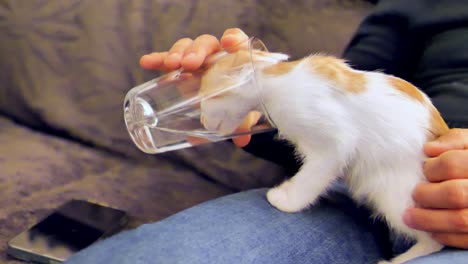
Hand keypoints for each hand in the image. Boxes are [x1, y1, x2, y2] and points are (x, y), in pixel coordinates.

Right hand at [140, 28, 254, 146]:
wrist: (232, 104)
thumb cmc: (242, 102)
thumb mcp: (244, 112)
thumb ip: (243, 121)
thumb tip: (241, 141)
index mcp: (236, 59)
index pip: (236, 41)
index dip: (233, 39)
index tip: (228, 43)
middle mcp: (215, 55)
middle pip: (206, 43)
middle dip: (197, 50)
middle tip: (190, 63)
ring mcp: (196, 60)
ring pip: (186, 48)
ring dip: (178, 53)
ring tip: (172, 64)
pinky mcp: (180, 69)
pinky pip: (166, 61)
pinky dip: (157, 60)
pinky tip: (146, 61)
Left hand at [404, 129, 467, 248]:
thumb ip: (453, 141)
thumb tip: (429, 150)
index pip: (452, 164)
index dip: (431, 168)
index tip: (424, 171)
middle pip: (454, 194)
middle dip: (426, 195)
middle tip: (414, 194)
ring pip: (459, 220)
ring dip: (428, 220)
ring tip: (409, 216)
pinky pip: (464, 240)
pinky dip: (443, 236)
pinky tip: (432, 230)